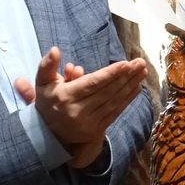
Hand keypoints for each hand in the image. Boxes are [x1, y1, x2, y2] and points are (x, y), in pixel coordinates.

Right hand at [13, 47, 146, 167]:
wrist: (48, 134)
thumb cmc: (49, 101)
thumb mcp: (42, 82)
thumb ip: (47, 65)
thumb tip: (55, 50)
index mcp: (65, 97)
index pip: (92, 83)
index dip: (110, 73)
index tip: (125, 63)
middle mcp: (77, 111)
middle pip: (107, 91)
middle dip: (126, 76)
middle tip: (140, 63)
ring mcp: (88, 122)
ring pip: (113, 101)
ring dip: (130, 86)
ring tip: (142, 72)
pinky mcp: (96, 130)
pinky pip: (115, 112)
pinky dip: (127, 99)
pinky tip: (137, 87)